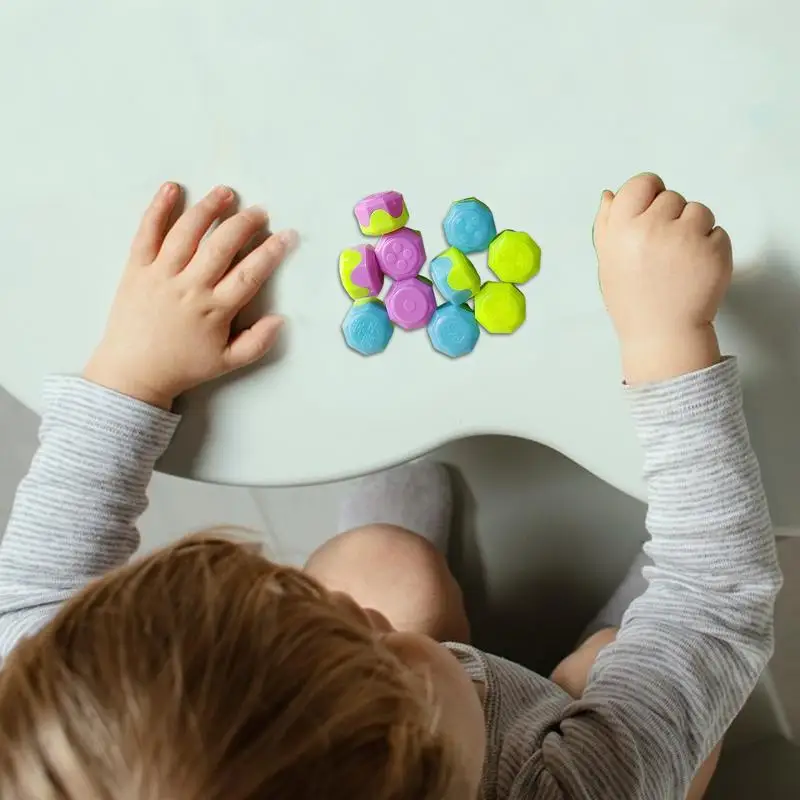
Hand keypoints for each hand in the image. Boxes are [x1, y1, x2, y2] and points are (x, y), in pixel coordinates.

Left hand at [84, 183, 296, 407]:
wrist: (133, 373)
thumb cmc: (183, 367)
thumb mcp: (227, 363)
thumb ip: (258, 343)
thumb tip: (280, 319)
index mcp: (215, 310)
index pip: (250, 273)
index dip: (271, 252)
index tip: (286, 235)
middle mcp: (190, 287)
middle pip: (222, 246)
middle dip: (244, 223)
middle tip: (259, 212)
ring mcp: (161, 275)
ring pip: (188, 232)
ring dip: (208, 208)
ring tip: (225, 193)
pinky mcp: (136, 269)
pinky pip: (147, 232)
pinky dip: (158, 209)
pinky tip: (172, 188)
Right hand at [593, 173, 732, 383]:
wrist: (662, 334)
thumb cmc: (632, 300)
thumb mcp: (607, 262)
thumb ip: (606, 225)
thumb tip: (611, 194)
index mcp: (621, 228)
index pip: (642, 183)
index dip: (649, 195)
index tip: (651, 215)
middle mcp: (652, 228)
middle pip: (672, 197)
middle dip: (670, 218)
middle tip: (662, 252)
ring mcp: (687, 237)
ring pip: (699, 211)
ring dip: (694, 229)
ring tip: (680, 261)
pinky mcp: (716, 249)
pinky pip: (718, 232)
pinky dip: (711, 248)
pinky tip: (695, 270)